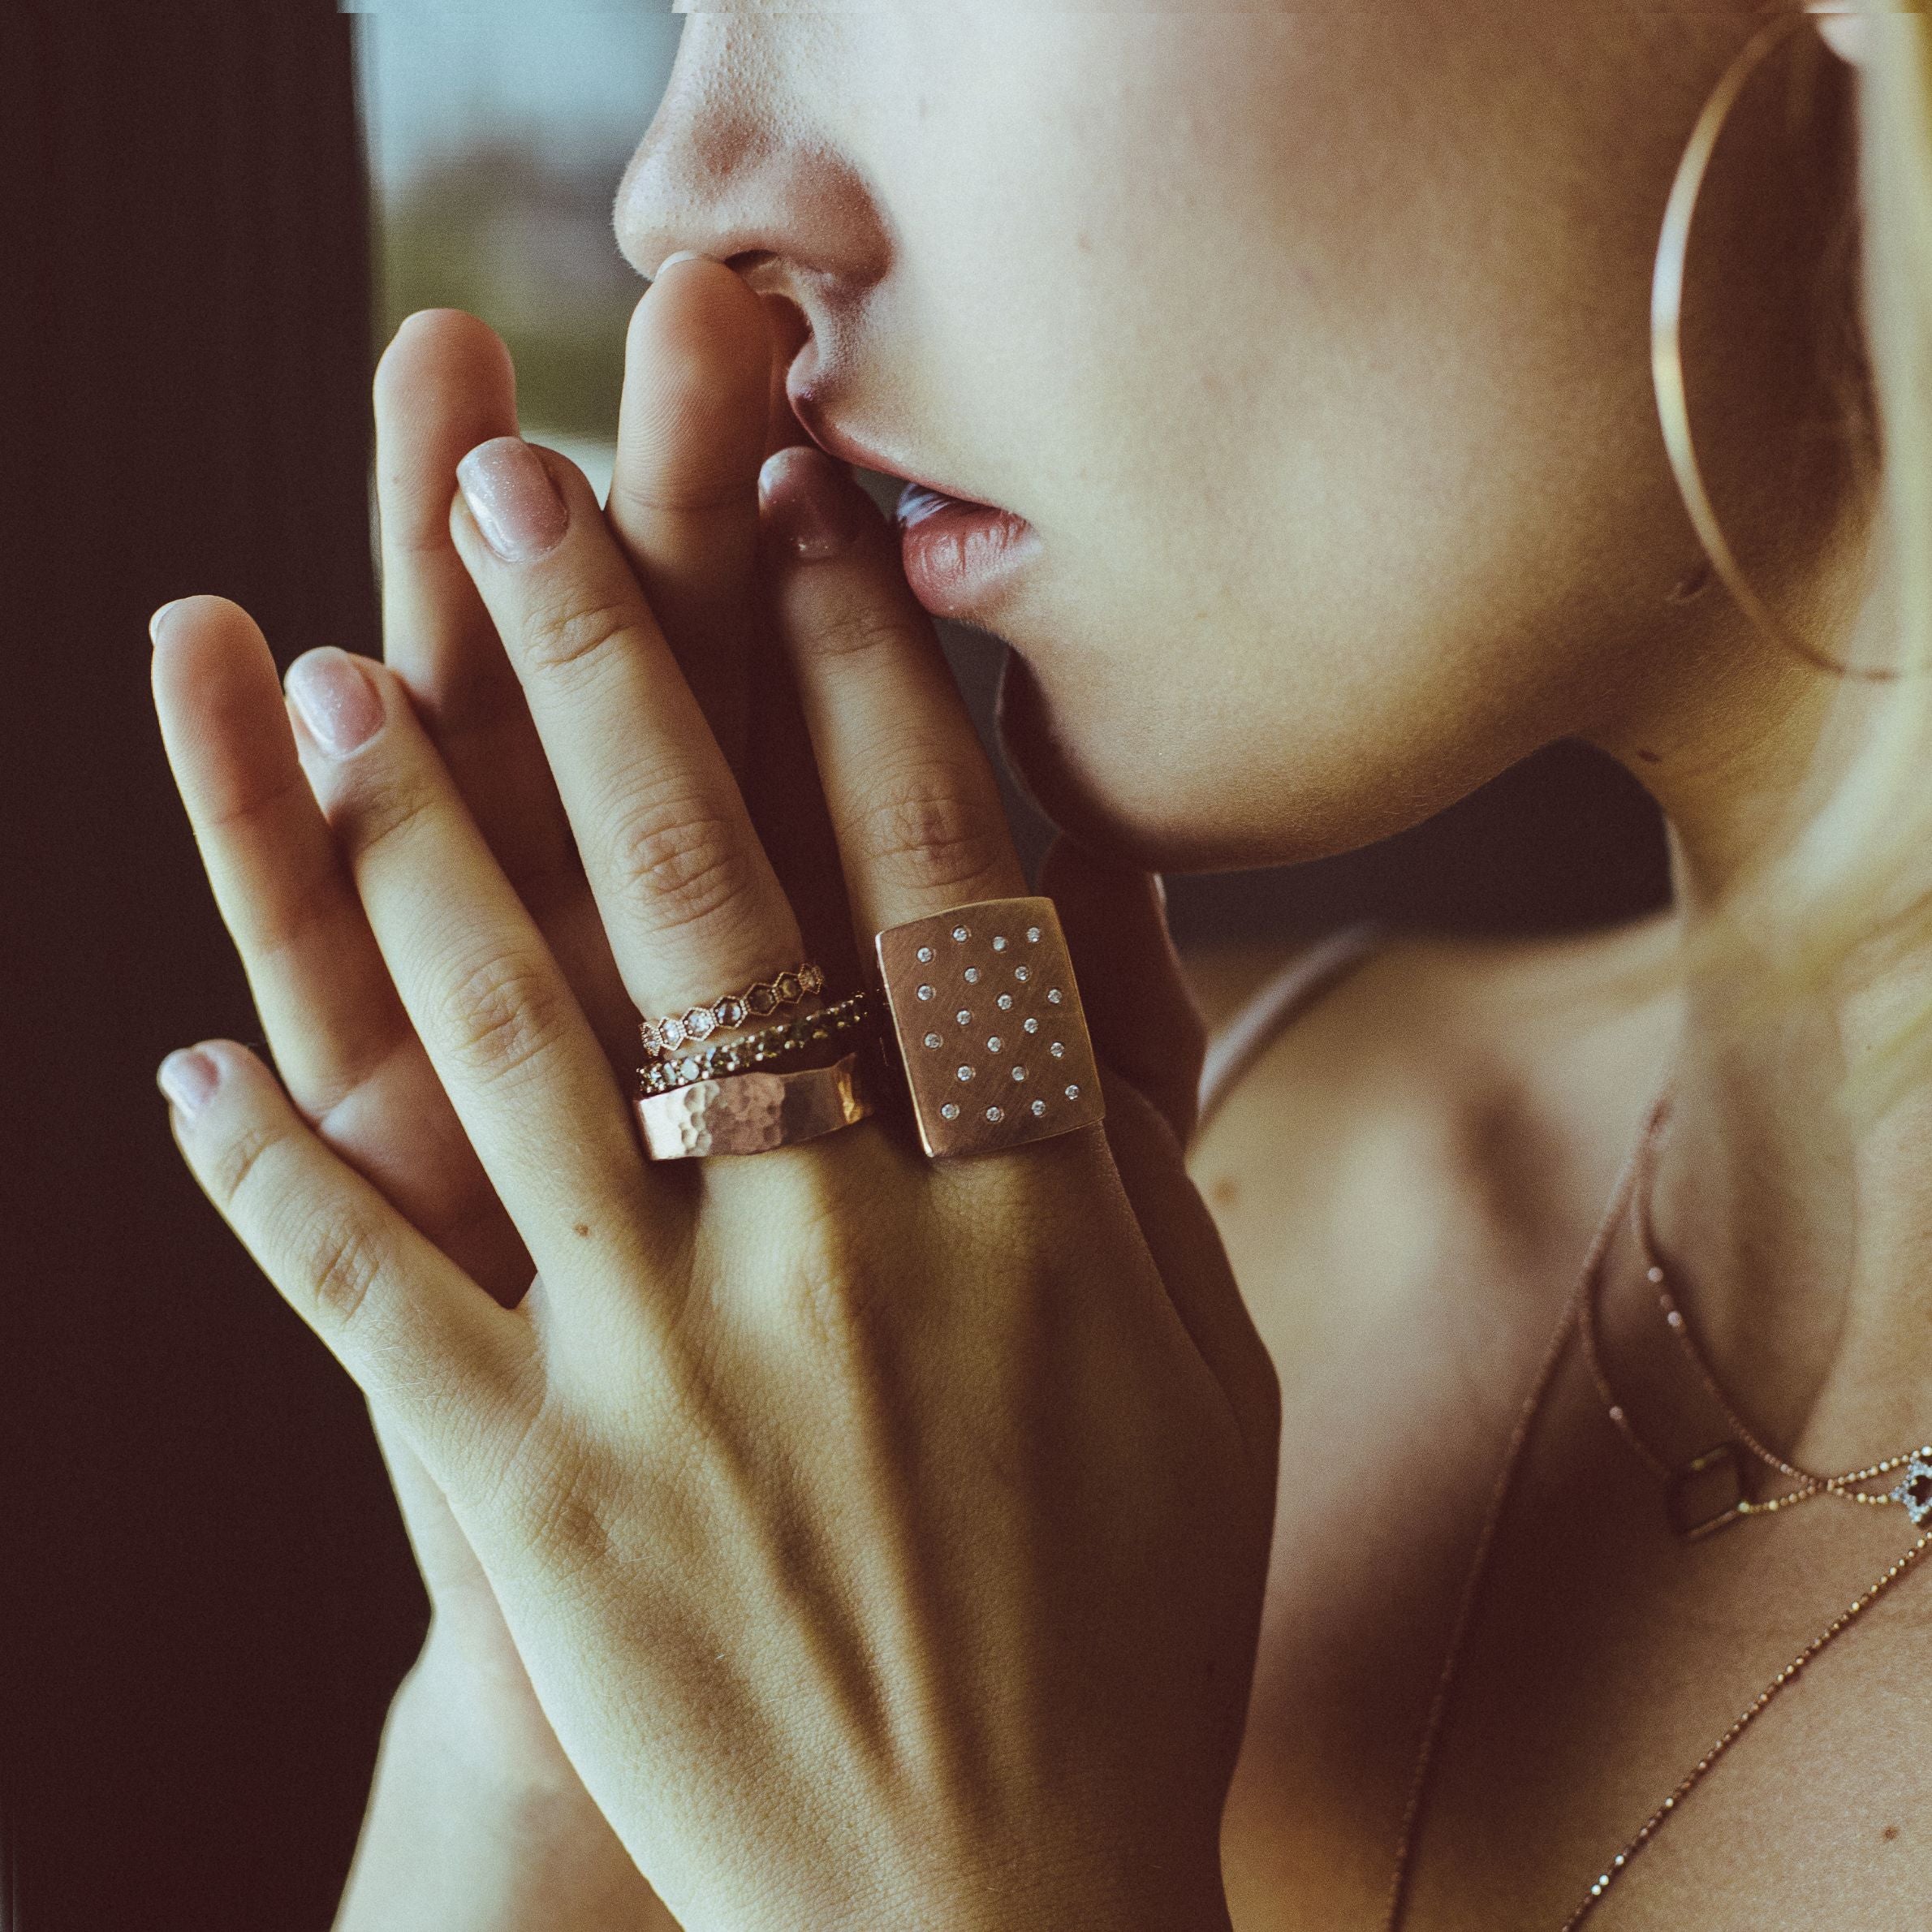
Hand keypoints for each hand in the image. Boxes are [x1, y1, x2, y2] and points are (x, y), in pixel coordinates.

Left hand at [153, 257, 1278, 1931]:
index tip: (789, 505)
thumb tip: (1088, 876)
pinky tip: (175, 1062)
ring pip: (515, 1046)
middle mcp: (854, 1245)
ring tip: (330, 681)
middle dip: (606, 658)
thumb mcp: (1196, 1342)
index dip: (855, 664)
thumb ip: (1139, 1107)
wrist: (998, 1907)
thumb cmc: (1131, 1608)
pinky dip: (263, 1180)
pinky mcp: (542, 1503)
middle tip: (508, 479)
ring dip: (407, 849)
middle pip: (709, 891)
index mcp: (1033, 1199)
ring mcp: (677, 1370)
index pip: (929, 865)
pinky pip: (370, 1306)